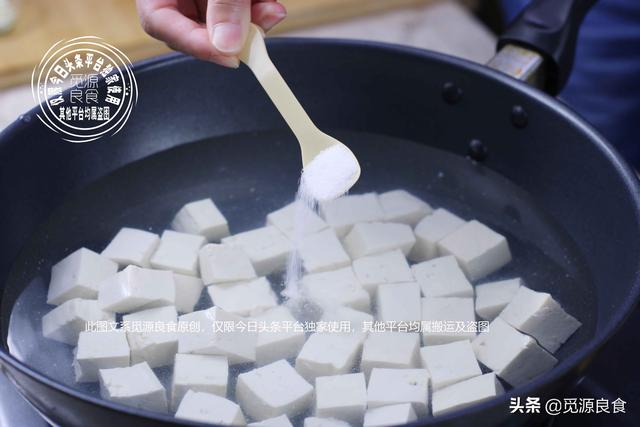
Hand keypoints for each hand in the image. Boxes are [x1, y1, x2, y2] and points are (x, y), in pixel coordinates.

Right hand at [136, 0, 286, 67]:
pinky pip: (240, 9)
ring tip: (271, 10)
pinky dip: (259, 9)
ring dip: (253, 21)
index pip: (159, 22)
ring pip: (224, 21)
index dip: (194, 44)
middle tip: (258, 34)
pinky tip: (271, 6)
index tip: (229, 56)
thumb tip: (227, 44)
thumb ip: (222, 2)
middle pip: (196, 28)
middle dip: (234, 35)